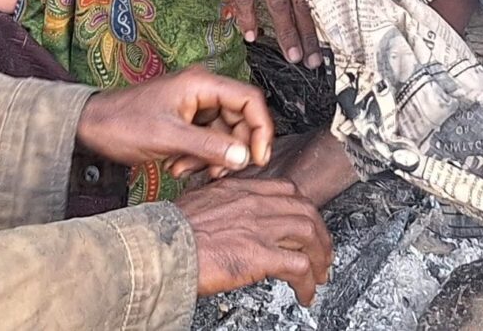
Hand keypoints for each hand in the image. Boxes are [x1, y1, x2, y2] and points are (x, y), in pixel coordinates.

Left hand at [77, 67, 272, 176]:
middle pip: (239, 119)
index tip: (258, 158)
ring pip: (224, 134)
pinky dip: (198, 157)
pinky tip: (178, 167)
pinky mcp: (185, 121)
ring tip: (186, 170)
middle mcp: (202, 91)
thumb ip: (209, 146)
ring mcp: (193, 106)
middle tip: (221, 173)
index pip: (249, 100)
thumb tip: (244, 157)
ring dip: (211, 157)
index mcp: (202, 84)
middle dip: (232, 149)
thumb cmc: (123, 124)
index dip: (260, 129)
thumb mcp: (169, 138)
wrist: (92, 128)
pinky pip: (207, 140)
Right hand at [179, 178, 332, 302]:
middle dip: (321, 235)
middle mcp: (253, 203)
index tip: (306, 225)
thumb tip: (234, 224)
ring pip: (309, 234)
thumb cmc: (170, 231)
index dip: (302, 210)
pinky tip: (305, 294)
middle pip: (306, 210)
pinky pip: (298, 267)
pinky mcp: (259, 254)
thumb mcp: (199, 204)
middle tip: (322, 254)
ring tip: (319, 276)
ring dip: (320, 258)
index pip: (286, 191)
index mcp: (239, 188)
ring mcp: (259, 227)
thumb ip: (223, 208)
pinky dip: (308, 282)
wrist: (160, 247)